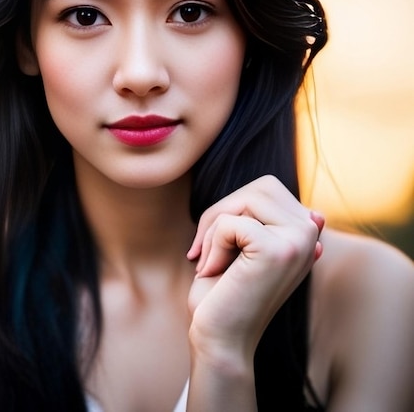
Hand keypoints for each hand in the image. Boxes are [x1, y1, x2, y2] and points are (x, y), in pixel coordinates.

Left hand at [186, 175, 323, 359]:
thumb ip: (266, 221)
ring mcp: (299, 241)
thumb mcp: (245, 246)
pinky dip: (213, 246)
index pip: (266, 188)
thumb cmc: (224, 291)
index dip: (231, 210)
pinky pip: (229, 223)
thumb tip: (319, 214)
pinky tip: (217, 273)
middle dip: (222, 213)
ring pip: (244, 200)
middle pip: (257, 188)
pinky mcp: (278, 250)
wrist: (220, 338)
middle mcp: (311, 235)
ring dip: (215, 230)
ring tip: (215, 263)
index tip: (221, 247)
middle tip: (208, 252)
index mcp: (306, 233)